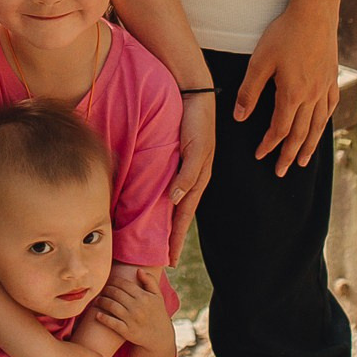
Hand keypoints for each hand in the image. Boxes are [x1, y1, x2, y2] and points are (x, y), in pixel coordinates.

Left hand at [90, 263, 175, 356]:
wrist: (160, 337)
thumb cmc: (157, 313)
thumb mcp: (158, 296)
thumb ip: (150, 281)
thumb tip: (138, 270)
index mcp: (144, 297)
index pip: (124, 284)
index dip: (114, 281)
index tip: (108, 280)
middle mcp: (138, 307)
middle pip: (116, 294)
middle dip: (106, 290)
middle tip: (101, 289)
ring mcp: (132, 320)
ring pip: (112, 306)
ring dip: (102, 301)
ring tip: (98, 300)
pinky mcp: (127, 331)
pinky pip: (112, 323)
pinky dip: (103, 318)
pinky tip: (97, 315)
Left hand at [167, 82, 215, 259]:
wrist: (195, 96)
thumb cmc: (197, 121)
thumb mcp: (196, 148)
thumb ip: (187, 174)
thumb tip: (174, 201)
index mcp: (197, 178)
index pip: (184, 215)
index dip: (178, 237)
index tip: (170, 259)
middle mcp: (191, 178)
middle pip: (180, 215)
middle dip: (174, 238)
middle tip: (164, 261)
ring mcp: (185, 170)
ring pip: (175, 204)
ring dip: (170, 223)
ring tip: (161, 242)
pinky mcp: (178, 161)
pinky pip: (171, 188)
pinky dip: (166, 204)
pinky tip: (159, 209)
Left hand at [235, 0, 340, 174]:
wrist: (315, 13)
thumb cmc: (284, 34)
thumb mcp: (260, 62)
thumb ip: (249, 92)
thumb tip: (240, 117)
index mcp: (292, 95)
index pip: (280, 130)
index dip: (269, 145)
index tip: (260, 156)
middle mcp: (311, 96)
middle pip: (300, 134)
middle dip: (290, 155)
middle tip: (282, 171)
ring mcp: (325, 88)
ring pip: (318, 125)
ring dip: (310, 146)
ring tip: (305, 161)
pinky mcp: (332, 78)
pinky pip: (330, 108)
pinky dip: (324, 122)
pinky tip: (321, 127)